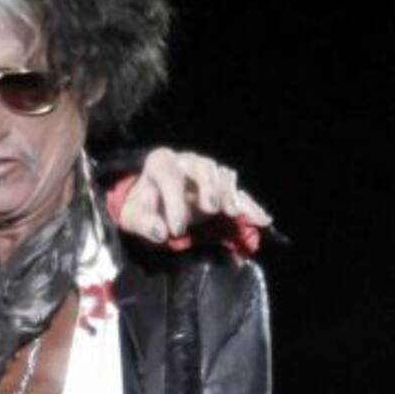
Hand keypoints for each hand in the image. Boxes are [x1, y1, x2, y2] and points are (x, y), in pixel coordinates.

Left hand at [119, 147, 270, 242]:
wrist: (149, 203)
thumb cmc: (141, 207)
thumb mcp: (132, 216)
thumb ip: (143, 223)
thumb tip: (159, 232)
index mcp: (161, 163)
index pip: (170, 178)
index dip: (174, 203)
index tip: (176, 230)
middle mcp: (186, 161)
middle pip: (203, 167)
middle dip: (209, 187)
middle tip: (211, 209)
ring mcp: (206, 171)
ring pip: (222, 174)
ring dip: (229, 193)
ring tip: (232, 212)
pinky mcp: (219, 186)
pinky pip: (237, 191)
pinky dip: (249, 204)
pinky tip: (262, 218)